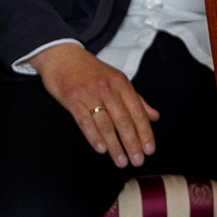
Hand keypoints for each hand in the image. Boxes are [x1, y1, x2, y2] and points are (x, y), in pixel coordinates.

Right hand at [29, 42, 158, 167]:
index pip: (137, 111)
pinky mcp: (72, 99)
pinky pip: (85, 121)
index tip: (149, 150)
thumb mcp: (116, 79)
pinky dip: (93, 136)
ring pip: (105, 124)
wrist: (62, 55)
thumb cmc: (90, 70)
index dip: (145, 132)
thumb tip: (155, 117)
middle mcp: (107, 88)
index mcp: (121, 83)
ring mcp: (89, 94)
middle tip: (137, 161)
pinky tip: (101, 149)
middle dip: (132, 143)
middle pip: (123, 120)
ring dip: (115, 145)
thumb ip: (136, 99)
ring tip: (121, 161)